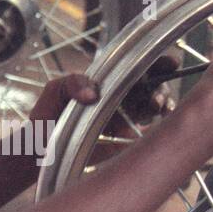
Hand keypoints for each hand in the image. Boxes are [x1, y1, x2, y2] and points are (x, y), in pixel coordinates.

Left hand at [26, 61, 178, 163]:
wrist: (41, 148)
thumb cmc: (46, 114)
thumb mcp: (55, 90)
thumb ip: (72, 83)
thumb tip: (93, 93)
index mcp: (109, 80)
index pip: (138, 66)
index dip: (158, 62)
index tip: (170, 63)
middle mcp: (121, 96)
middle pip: (154, 86)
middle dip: (162, 88)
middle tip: (156, 98)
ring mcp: (126, 117)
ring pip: (155, 106)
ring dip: (163, 105)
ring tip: (156, 108)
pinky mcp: (126, 140)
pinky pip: (148, 133)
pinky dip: (158, 128)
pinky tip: (158, 126)